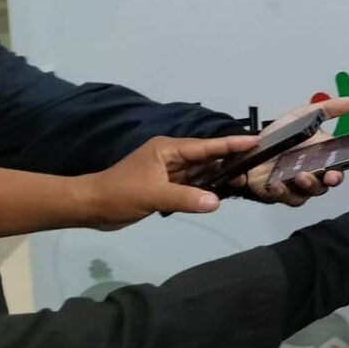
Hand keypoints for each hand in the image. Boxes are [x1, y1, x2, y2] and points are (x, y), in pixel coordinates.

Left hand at [81, 133, 259, 228]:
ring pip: (201, 171)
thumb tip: (216, 201)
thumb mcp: (153, 195)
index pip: (206, 146)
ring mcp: (169, 172)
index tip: (256, 141)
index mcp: (168, 149)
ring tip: (245, 179)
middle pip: (207, 157)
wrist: (91, 207)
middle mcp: (171, 157)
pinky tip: (222, 192)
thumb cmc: (119, 194)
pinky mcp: (166, 187)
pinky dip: (207, 188)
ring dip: (220, 175)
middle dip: (231, 160)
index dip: (231, 144)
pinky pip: (193, 184)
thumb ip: (186, 198)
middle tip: (258, 165)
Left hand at [235, 98, 348, 205]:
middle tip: (330, 174)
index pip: (346, 161)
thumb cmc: (277, 136)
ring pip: (311, 192)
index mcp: (323, 156)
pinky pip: (286, 198)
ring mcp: (297, 186)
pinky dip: (282, 193)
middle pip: (330, 181)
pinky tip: (277, 184)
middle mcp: (314, 173)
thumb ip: (327, 109)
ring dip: (309, 186)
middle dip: (332, 179)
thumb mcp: (301, 117)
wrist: (247, 148)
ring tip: (301, 176)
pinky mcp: (278, 194)